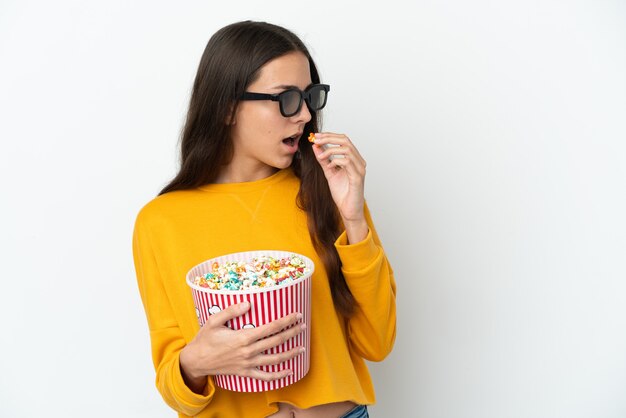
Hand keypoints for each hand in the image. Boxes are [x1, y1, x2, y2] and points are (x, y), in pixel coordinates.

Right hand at [179, 302, 304, 392]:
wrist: (196, 361)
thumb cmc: (205, 339)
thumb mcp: (214, 321)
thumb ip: (231, 311)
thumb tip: (248, 303)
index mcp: (243, 337)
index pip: (271, 328)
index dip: (286, 321)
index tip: (296, 315)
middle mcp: (248, 351)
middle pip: (276, 342)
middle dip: (292, 333)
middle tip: (303, 326)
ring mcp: (248, 364)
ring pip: (275, 360)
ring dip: (290, 354)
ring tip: (302, 347)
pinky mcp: (245, 373)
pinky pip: (265, 377)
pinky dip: (279, 375)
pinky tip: (289, 371)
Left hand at [312, 132, 368, 241]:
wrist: (348, 210)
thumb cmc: (342, 193)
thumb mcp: (329, 173)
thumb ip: (323, 160)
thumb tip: (316, 146)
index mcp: (354, 159)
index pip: (343, 140)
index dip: (329, 135)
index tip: (316, 136)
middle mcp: (359, 161)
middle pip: (345, 140)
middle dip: (329, 138)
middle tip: (316, 140)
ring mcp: (360, 168)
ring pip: (346, 149)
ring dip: (330, 150)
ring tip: (320, 156)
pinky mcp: (358, 177)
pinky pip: (347, 162)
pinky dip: (335, 161)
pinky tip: (330, 166)